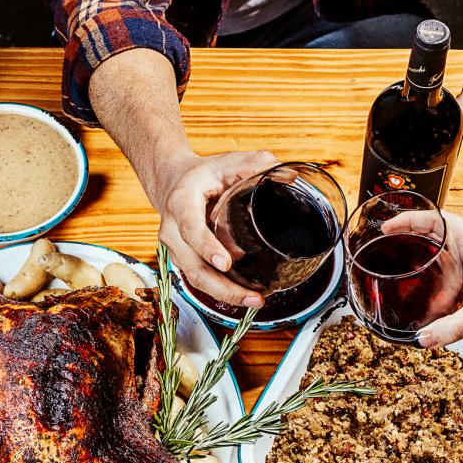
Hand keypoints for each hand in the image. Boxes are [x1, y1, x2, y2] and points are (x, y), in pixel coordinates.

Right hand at [153, 150, 280, 307]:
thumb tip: (290, 177)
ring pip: (195, 279)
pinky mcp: (183, 260)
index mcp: (181, 203)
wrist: (172, 182)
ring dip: (224, 294)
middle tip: (252, 296)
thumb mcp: (227, 162)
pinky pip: (199, 280)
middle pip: (193, 266)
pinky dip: (221, 291)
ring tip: (253, 300)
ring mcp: (176, 249)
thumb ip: (257, 164)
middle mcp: (173, 230)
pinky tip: (243, 295)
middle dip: (222, 287)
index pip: (191, 229)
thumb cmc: (202, 174)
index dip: (206, 247)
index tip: (225, 263)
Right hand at [381, 210, 462, 346]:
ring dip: (420, 258)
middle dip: (408, 237)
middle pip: (434, 234)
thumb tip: (422, 339)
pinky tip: (422, 295)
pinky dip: (433, 280)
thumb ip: (453, 327)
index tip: (386, 227)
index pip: (436, 219)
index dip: (409, 220)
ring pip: (441, 254)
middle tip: (383, 247)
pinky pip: (450, 274)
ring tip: (396, 267)